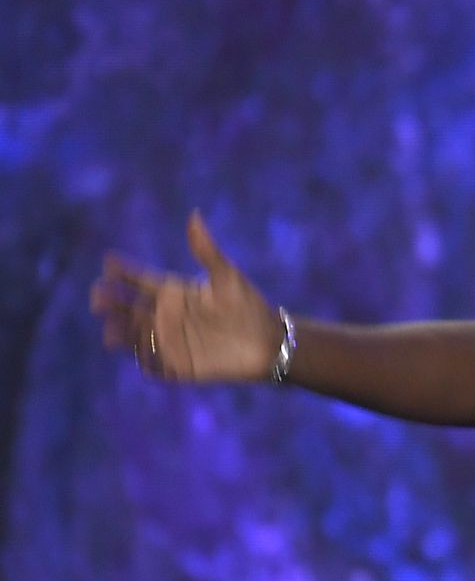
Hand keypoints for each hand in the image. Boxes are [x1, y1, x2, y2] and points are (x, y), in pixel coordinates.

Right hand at [90, 211, 282, 382]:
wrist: (268, 342)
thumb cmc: (248, 306)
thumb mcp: (226, 276)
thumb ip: (206, 250)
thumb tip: (194, 215)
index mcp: (173, 292)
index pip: (139, 280)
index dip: (123, 272)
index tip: (109, 262)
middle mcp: (165, 316)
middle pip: (128, 309)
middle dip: (111, 302)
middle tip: (99, 296)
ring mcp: (169, 340)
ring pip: (134, 336)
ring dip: (120, 333)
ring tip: (111, 329)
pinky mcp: (177, 365)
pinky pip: (153, 364)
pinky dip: (145, 360)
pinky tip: (141, 354)